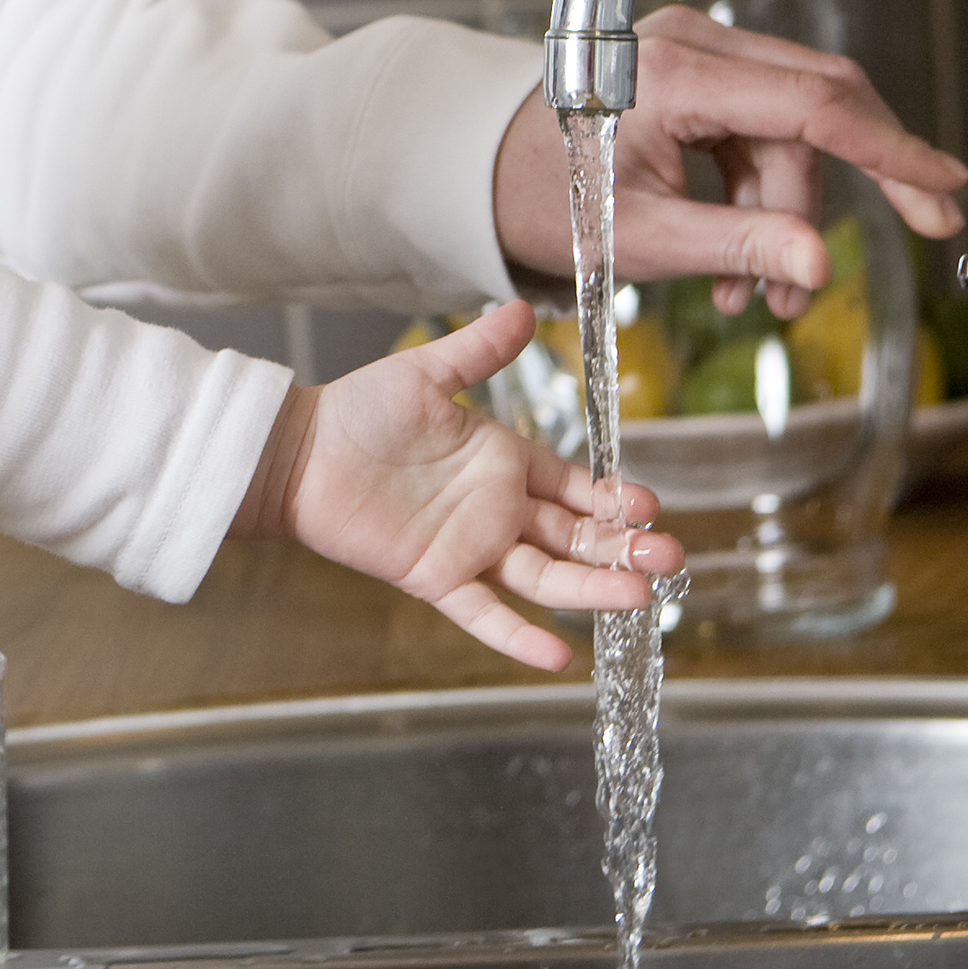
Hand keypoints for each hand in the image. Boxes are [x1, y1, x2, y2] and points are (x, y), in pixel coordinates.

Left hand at [235, 300, 678, 671]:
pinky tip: (558, 658)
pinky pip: (484, 614)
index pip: (576, 487)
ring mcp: (471, 548)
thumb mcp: (425, 374)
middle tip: (669, 556)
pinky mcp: (436, 578)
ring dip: (591, 588)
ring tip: (639, 598)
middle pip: (576, 537)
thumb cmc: (357, 412)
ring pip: (545, 577)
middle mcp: (498, 510)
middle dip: (623, 548)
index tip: (651, 505)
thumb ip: (478, 351)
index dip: (614, 499)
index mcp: (505, 462)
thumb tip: (523, 310)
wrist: (299, 454)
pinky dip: (518, 637)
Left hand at [492, 4, 967, 317]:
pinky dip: (764, 197)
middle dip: (853, 189)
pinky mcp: (697, 74)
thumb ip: (738, 247)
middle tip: (915, 237)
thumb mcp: (643, 237)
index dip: (892, 151)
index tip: (947, 189)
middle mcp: (692, 45)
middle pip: (819, 107)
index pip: (814, 105)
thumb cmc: (547, 200)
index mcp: (675, 74)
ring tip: (758, 297)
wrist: (485, 176)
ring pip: (793, 132)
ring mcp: (696, 53)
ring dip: (789, 215)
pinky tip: (738, 265)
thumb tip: (820, 267)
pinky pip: (765, 133)